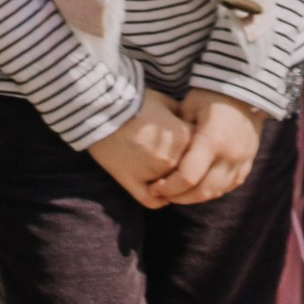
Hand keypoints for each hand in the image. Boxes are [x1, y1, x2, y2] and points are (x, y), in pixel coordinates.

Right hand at [88, 85, 194, 210]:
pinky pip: (153, 201)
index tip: (186, 146)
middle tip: (173, 161)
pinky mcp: (133, 182)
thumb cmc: (133, 102)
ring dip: (172, 185)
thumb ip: (182, 116)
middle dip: (184, 168)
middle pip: (188, 172)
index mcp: (184, 138)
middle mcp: (173, 159)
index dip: (195, 150)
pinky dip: (157, 199)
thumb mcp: (164, 102)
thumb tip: (189, 124)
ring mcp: (153, 174)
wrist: (101, 107)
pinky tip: (156, 191)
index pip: (202, 152)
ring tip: (165, 177)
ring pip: (173, 190)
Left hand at [152, 87, 262, 204]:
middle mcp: (230, 155)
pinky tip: (196, 187)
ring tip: (176, 193)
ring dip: (195, 197)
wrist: (245, 91)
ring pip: (216, 192)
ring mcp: (242, 161)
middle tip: (162, 195)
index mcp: (212, 140)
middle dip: (179, 197)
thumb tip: (159, 155)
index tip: (154, 187)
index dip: (169, 187)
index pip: (188, 176)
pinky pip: (228, 186)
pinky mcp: (248, 164)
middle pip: (202, 191)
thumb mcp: (188, 107)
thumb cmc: (210, 95)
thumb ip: (177, 133)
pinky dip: (211, 191)